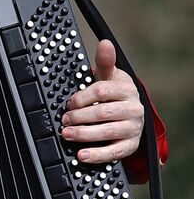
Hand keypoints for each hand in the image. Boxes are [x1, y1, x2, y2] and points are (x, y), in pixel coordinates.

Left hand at [62, 39, 143, 163]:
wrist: (132, 113)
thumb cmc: (115, 94)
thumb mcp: (110, 77)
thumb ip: (105, 62)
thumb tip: (105, 43)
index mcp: (127, 90)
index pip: (101, 91)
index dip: (81, 97)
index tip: (69, 103)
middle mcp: (134, 109)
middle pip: (103, 112)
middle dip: (79, 117)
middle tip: (64, 120)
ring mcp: (134, 128)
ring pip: (108, 131)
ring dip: (84, 134)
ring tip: (67, 134)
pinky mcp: (131, 145)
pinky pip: (115, 152)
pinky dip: (97, 155)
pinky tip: (82, 155)